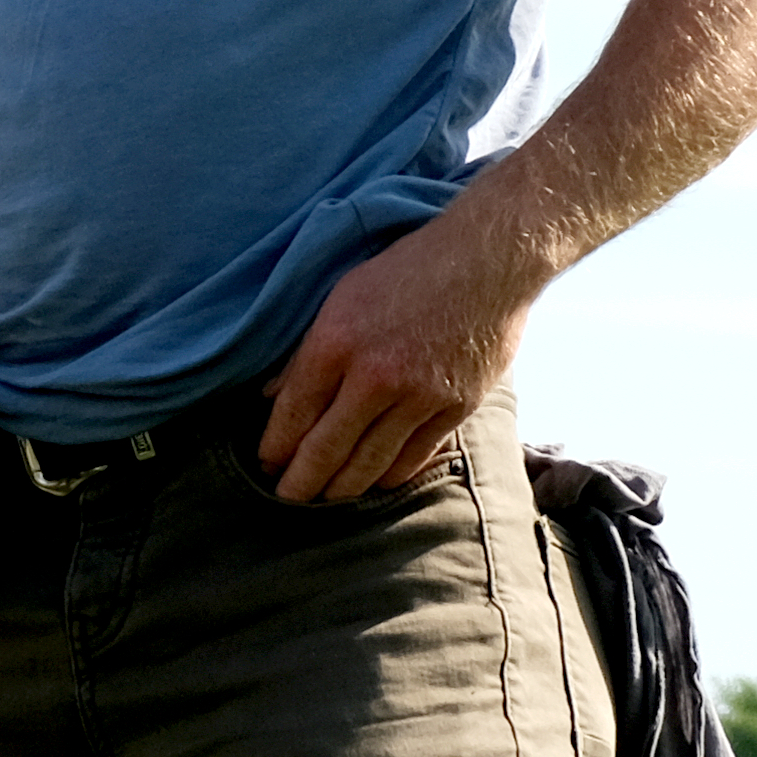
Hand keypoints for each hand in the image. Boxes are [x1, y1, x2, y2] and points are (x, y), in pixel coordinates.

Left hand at [259, 218, 534, 502]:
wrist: (489, 259)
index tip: (267, 463)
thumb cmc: (410, 269)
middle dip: (301, 482)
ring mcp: (418, 396)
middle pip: (326, 450)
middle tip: (289, 496)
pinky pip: (414, 458)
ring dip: (343, 487)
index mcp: (337, 341)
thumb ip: (308, 349)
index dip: (276, 446)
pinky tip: (375, 479)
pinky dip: (389, 475)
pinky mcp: (455, 408)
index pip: (293, 412)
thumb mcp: (344, 294)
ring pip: (369, 464)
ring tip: (329, 495)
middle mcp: (375, 376)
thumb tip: (271, 394)